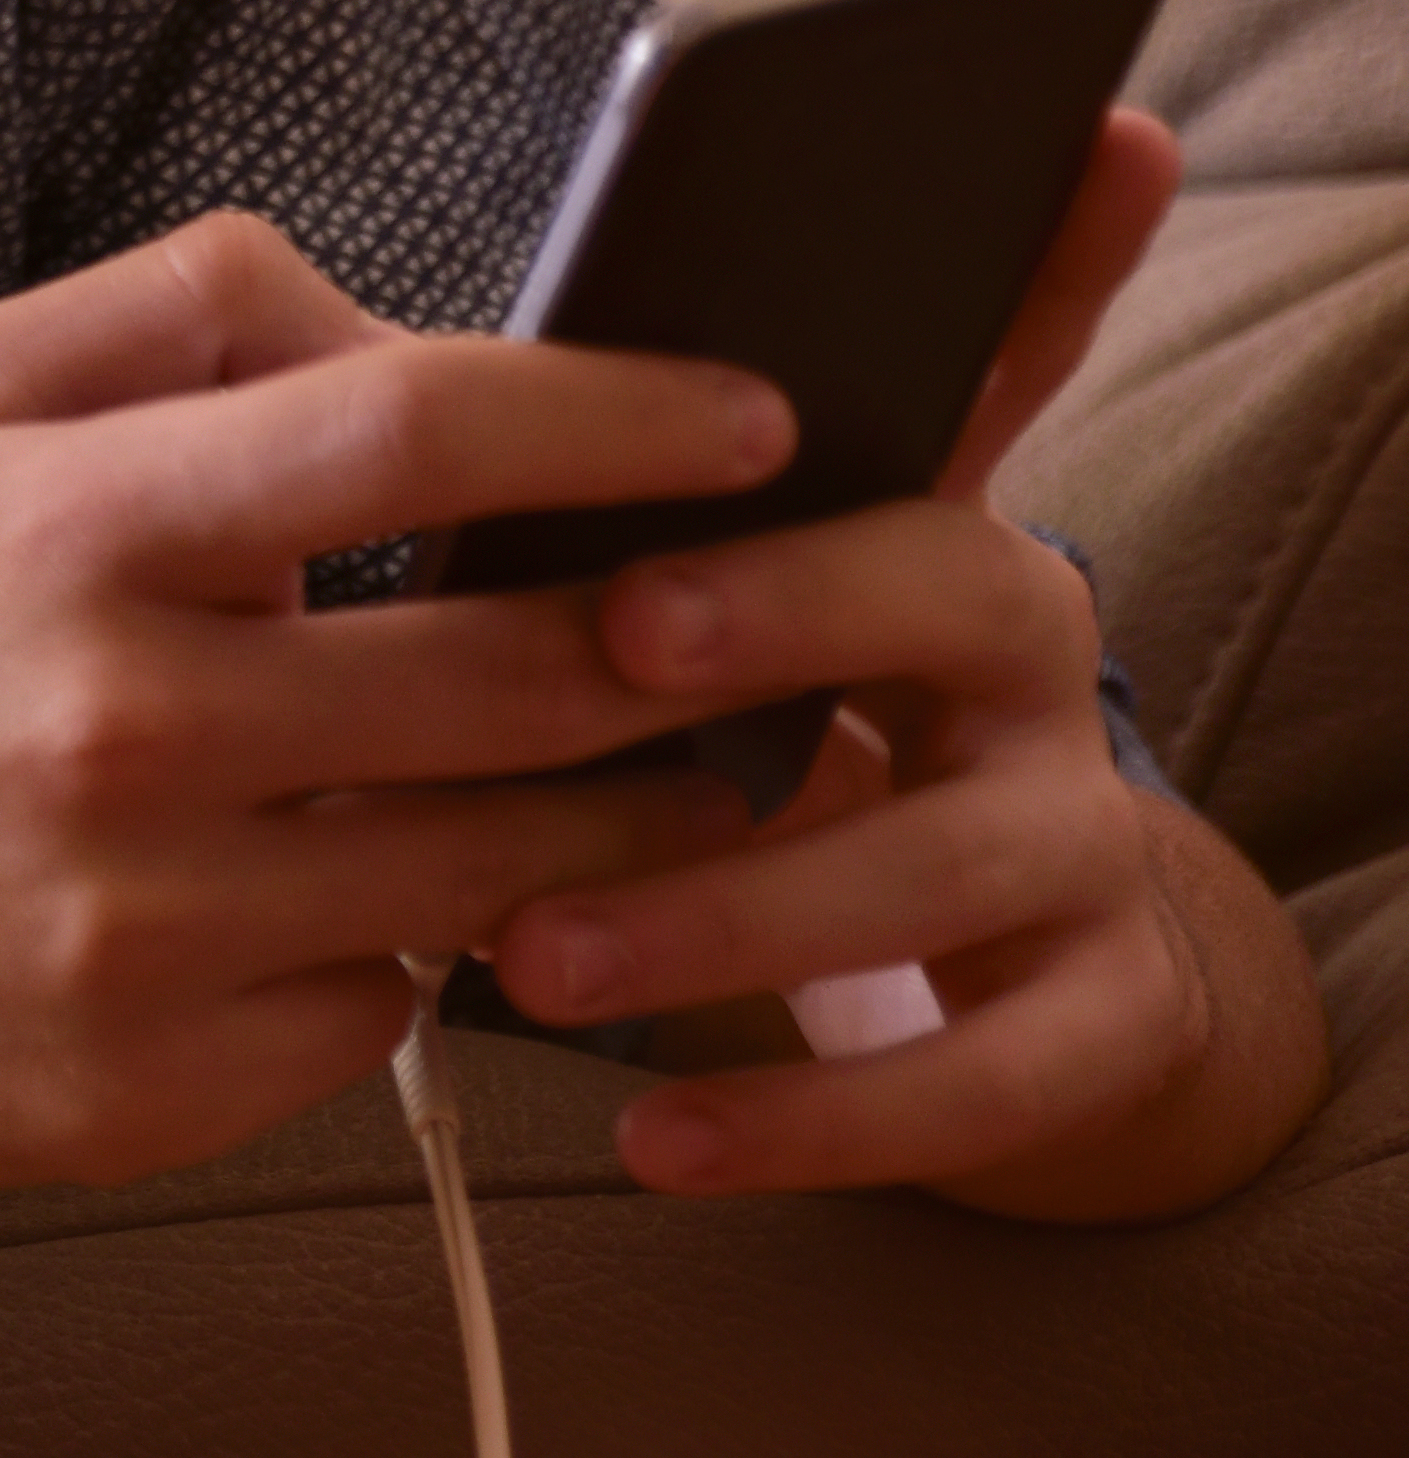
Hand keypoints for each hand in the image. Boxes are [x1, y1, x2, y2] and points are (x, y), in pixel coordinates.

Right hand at [0, 211, 796, 1197]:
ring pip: (505, 864)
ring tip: (658, 772)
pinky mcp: (154, 1083)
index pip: (417, 431)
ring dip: (626, 818)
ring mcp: (141, 923)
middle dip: (693, 644)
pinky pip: (388, 1008)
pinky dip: (422, 953)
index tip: (764, 422)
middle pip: (524, 672)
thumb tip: (417, 331)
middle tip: (772, 627)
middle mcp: (117, 725)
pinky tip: (395, 905)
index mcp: (69, 529)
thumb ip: (187, 314)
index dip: (625, 418)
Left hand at [474, 108, 1313, 1218]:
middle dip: (786, 609)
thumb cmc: (746, 736)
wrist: (969, 965)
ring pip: (943, 855)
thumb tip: (350, 380)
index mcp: (918, 514)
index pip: (974, 372)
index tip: (742, 402)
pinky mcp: (1106, 1012)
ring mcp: (1081, 834)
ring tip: (532, 957)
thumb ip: (570, 505)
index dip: (960, 319)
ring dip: (729, 909)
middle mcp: (1027, 652)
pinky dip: (814, 1114)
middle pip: (955, 585)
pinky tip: (657, 1138)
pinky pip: (986, 1075)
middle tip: (618, 637)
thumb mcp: (679, 605)